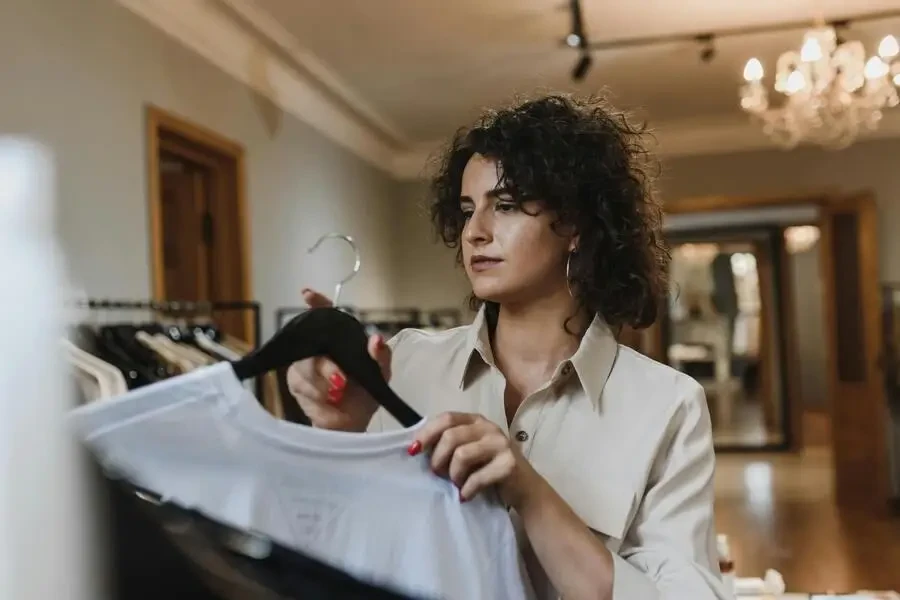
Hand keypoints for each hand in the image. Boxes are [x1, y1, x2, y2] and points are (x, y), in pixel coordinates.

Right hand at [286, 289, 391, 431]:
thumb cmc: (366, 393)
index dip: (317, 303)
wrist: (353, 424)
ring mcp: (303, 364)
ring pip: (306, 367)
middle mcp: (319, 348)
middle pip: (312, 344)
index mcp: (339, 340)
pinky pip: (303, 385)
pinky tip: (329, 401)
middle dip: (326, 366)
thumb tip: (376, 339)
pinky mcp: (295, 383)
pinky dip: (318, 395)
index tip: (308, 295)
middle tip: (341, 381)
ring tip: (339, 394)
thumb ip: (381, 356)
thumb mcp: (380, 374)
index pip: (325, 314)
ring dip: (324, 384)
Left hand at [409, 411, 538, 507]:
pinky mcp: (509, 464)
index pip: (446, 418)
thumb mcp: (468, 451)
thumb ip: (448, 444)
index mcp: (476, 420)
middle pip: (451, 436)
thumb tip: (415, 447)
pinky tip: (466, 496)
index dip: (427, 433)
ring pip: (461, 455)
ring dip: (453, 475)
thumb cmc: (489, 469)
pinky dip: (467, 490)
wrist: (524, 488)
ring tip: (457, 484)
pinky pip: (477, 477)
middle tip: (438, 475)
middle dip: (438, 459)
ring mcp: (501, 444)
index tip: (413, 451)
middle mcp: (489, 427)